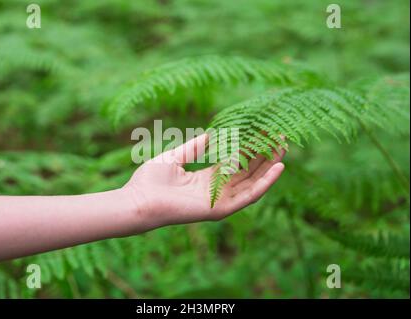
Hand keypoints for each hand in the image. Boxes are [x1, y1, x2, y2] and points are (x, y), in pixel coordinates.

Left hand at [124, 134, 284, 230]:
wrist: (137, 200)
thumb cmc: (150, 180)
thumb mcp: (176, 157)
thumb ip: (195, 146)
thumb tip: (211, 133)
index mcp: (207, 178)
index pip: (236, 163)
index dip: (250, 149)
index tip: (262, 133)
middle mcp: (217, 190)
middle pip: (248, 172)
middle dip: (265, 156)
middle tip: (280, 138)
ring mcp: (219, 201)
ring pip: (252, 183)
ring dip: (269, 167)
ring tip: (283, 149)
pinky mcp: (220, 209)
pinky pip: (248, 196)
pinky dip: (265, 183)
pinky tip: (278, 168)